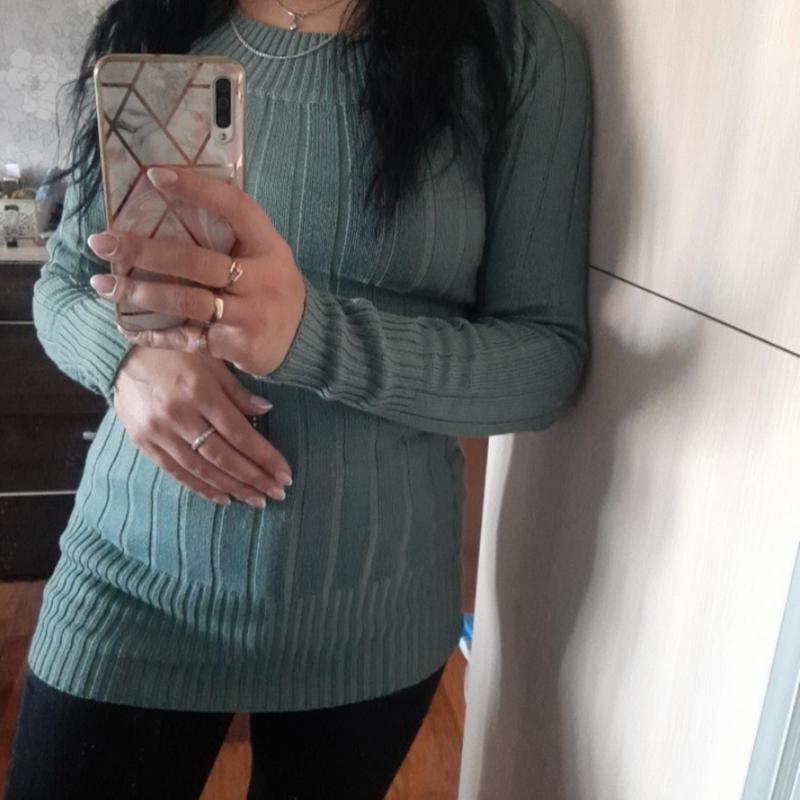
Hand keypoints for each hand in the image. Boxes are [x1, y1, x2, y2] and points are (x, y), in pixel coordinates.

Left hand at [87, 166, 306, 377]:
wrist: (305, 338)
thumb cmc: (272, 287)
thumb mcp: (267, 254)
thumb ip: (232, 235)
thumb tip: (172, 202)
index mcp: (267, 246)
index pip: (235, 207)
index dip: (197, 189)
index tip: (154, 177)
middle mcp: (260, 279)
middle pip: (196, 261)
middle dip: (143, 251)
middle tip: (102, 243)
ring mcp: (250, 315)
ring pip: (187, 302)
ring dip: (140, 293)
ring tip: (103, 285)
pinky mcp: (238, 345)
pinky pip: (189, 338)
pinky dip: (156, 334)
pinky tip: (128, 326)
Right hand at [112, 345, 293, 507]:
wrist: (119, 355)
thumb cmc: (174, 353)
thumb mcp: (211, 361)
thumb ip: (237, 390)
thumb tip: (266, 410)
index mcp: (199, 392)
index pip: (239, 433)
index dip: (264, 457)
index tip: (285, 474)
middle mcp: (179, 416)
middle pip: (223, 457)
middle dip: (254, 478)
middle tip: (277, 493)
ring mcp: (159, 433)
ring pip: (201, 470)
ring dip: (232, 488)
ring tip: (256, 500)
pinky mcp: (143, 444)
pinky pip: (177, 473)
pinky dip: (201, 488)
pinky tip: (223, 498)